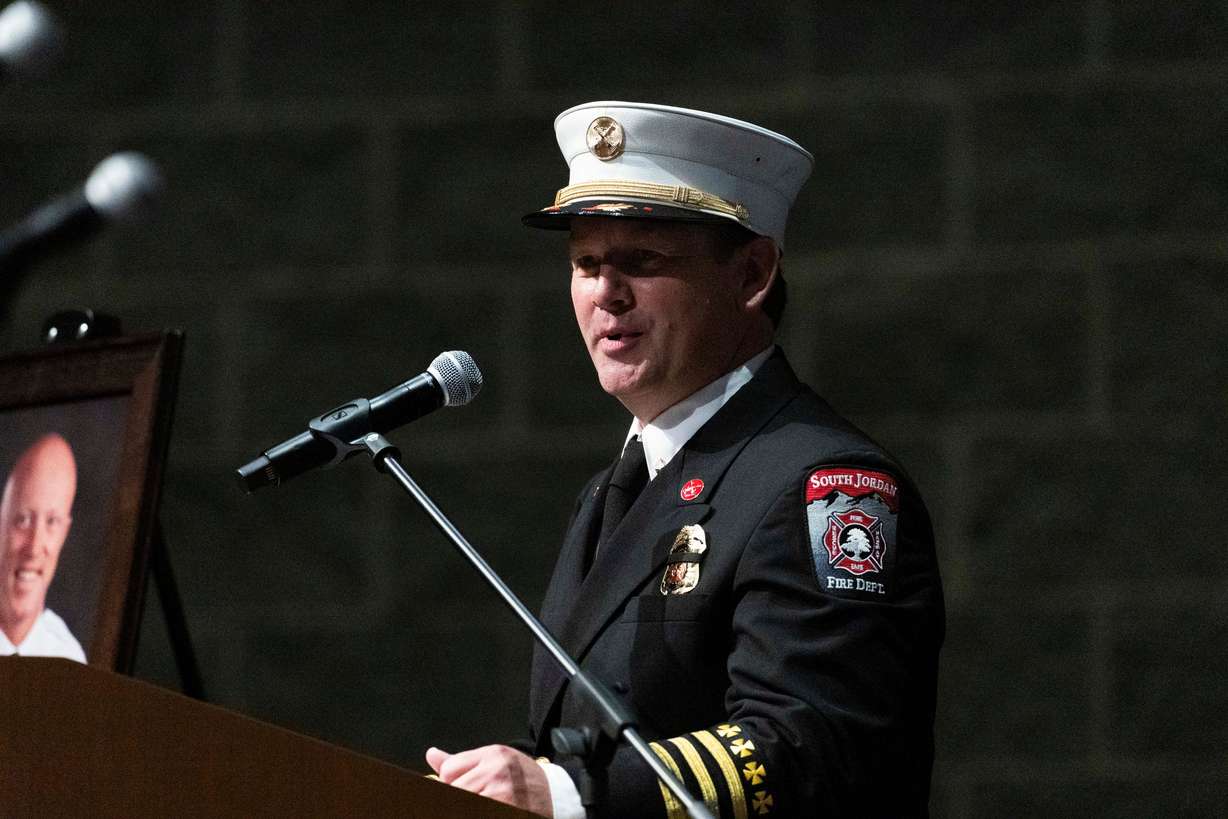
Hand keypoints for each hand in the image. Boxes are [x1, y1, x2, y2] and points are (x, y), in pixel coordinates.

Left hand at [426, 744, 552, 816]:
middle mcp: (497, 771)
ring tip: (486, 800)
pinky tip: (491, 808)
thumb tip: (431, 755)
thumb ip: (461, 761)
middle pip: (454, 789)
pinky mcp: (507, 810)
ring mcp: (502, 794)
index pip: (449, 770)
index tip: (464, 786)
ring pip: (463, 802)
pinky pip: (475, 813)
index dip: (451, 782)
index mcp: (493, 754)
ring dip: (469, 804)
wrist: (555, 795)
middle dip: (459, 794)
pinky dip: (478, 811)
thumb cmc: (522, 777)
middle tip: (477, 794)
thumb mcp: (495, 760)